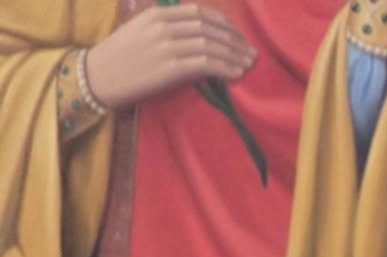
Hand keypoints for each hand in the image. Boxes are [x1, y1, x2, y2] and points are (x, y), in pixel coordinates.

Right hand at [83, 5, 255, 112]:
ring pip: (211, 46)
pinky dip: (225, 68)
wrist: (97, 76)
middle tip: (251, 53)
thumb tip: (200, 34)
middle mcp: (163, 26)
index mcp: (157, 14)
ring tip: (248, 64)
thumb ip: (168, 28)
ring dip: (235, 55)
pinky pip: (206, 64)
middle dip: (235, 40)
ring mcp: (166, 46)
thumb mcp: (142, 31)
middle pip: (210, 28)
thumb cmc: (121, 57)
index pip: (201, 13)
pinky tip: (236, 74)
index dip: (226, 24)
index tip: (239, 37)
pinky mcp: (169, 68)